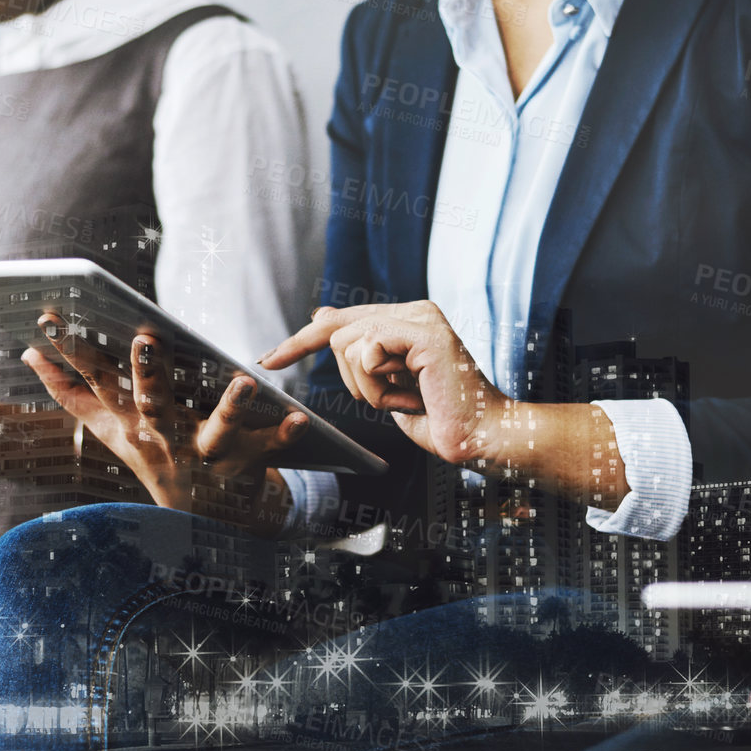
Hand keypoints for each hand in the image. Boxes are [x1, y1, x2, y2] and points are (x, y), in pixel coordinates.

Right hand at [24, 313, 308, 511]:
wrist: (205, 521)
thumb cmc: (156, 456)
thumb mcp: (110, 429)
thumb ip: (70, 392)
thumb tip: (28, 353)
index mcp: (131, 423)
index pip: (97, 382)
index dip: (72, 352)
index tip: (50, 321)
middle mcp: (164, 438)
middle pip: (152, 404)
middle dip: (147, 374)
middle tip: (146, 340)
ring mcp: (205, 453)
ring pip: (216, 430)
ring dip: (229, 407)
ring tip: (242, 381)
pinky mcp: (245, 464)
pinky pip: (268, 448)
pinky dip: (282, 434)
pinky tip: (299, 418)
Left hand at [260, 302, 507, 466]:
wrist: (483, 438)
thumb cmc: (443, 420)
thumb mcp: (388, 386)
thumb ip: (360, 353)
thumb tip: (321, 315)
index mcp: (407, 319)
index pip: (340, 320)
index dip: (299, 341)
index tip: (268, 359)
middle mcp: (415, 311)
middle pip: (336, 331)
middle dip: (349, 379)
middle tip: (389, 401)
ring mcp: (422, 319)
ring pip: (348, 344)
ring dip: (368, 388)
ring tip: (406, 400)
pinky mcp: (425, 334)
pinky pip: (368, 353)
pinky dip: (380, 388)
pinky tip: (412, 398)